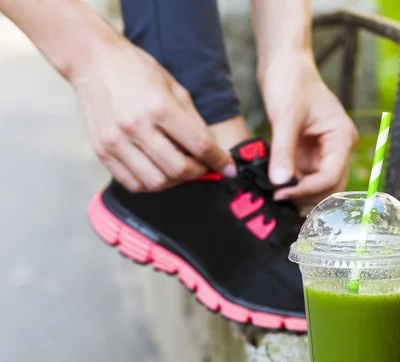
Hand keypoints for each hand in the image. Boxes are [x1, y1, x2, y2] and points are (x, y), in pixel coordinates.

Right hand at [70, 40, 235, 191]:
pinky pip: (133, 184)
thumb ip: (195, 123)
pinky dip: (151, 184)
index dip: (219, 161)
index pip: (199, 146)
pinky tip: (157, 171)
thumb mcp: (175, 88)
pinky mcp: (102, 152)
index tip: (228, 169)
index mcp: (159, 107)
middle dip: (197, 173)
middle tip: (202, 167)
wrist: (93, 61)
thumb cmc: (138, 72)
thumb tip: (215, 152)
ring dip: (175, 181)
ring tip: (179, 168)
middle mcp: (136, 126)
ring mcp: (116, 141)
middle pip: (178, 170)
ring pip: (156, 183)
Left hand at [259, 53, 357, 203]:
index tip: (281, 194)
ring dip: (299, 193)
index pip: (330, 177)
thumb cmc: (291, 81)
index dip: (306, 190)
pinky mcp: (309, 152)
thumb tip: (280, 183)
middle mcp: (338, 148)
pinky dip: (292, 184)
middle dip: (307, 196)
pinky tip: (276, 185)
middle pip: (330, 187)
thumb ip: (283, 151)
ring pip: (317, 185)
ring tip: (275, 194)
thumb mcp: (285, 117)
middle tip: (279, 200)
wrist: (284, 62)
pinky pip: (304, 176)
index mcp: (341, 138)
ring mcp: (324, 152)